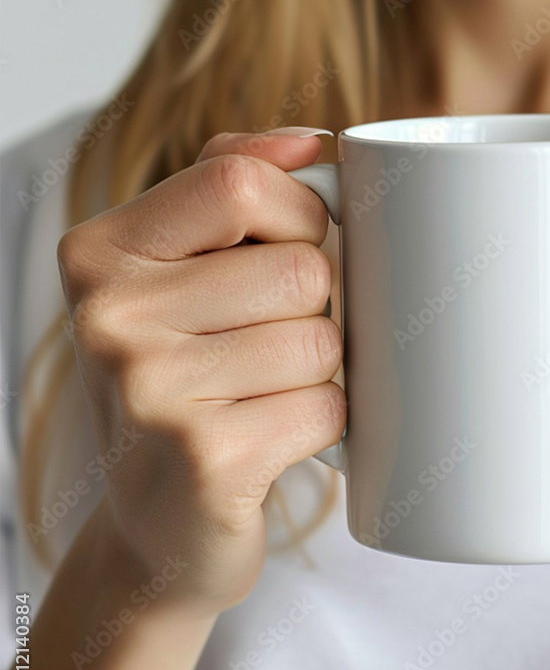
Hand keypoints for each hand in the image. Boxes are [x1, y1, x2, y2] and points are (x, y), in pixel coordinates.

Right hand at [56, 131, 344, 615]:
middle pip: (302, 268)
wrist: (156, 530)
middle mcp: (110, 318)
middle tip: (265, 349)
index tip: (296, 246)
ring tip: (262, 397)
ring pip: (323, 340)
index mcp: (100, 253)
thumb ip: (234, 185)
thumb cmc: (186, 382)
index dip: (301, 214)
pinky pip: (328, 407)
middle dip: (313, 309)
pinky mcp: (206, 462)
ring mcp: (151, 393)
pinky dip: (323, 424)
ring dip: (318, 371)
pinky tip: (270, 440)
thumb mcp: (180, 275)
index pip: (241, 183)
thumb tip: (314, 140)